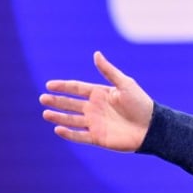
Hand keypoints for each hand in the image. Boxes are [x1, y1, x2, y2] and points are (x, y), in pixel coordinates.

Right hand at [39, 51, 153, 151]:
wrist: (151, 127)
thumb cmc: (140, 102)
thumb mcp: (124, 83)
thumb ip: (108, 71)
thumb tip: (96, 54)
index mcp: (100, 93)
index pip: (77, 89)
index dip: (63, 87)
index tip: (49, 85)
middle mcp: (95, 108)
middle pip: (70, 104)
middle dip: (57, 101)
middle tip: (42, 98)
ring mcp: (95, 123)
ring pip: (71, 120)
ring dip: (59, 116)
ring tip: (45, 113)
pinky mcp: (97, 138)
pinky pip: (79, 136)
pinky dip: (69, 133)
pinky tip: (58, 129)